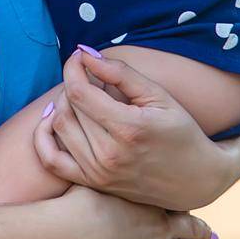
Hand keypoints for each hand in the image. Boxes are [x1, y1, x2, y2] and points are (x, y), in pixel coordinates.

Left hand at [34, 49, 239, 209]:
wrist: (195, 180)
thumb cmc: (181, 132)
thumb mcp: (159, 96)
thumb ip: (121, 74)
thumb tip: (86, 54)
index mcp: (128, 128)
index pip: (79, 91)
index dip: (73, 67)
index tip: (79, 56)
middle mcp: (108, 154)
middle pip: (68, 106)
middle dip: (73, 82)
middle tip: (89, 75)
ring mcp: (98, 173)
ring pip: (58, 127)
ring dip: (62, 104)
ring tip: (81, 95)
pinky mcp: (92, 184)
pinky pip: (52, 160)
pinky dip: (43, 137)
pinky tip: (53, 119)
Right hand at [58, 184, 215, 238]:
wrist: (76, 235)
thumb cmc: (78, 204)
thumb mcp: (91, 177)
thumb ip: (100, 169)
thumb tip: (95, 149)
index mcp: (147, 203)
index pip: (174, 203)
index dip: (186, 206)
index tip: (194, 204)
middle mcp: (158, 227)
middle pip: (187, 227)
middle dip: (202, 230)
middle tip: (214, 232)